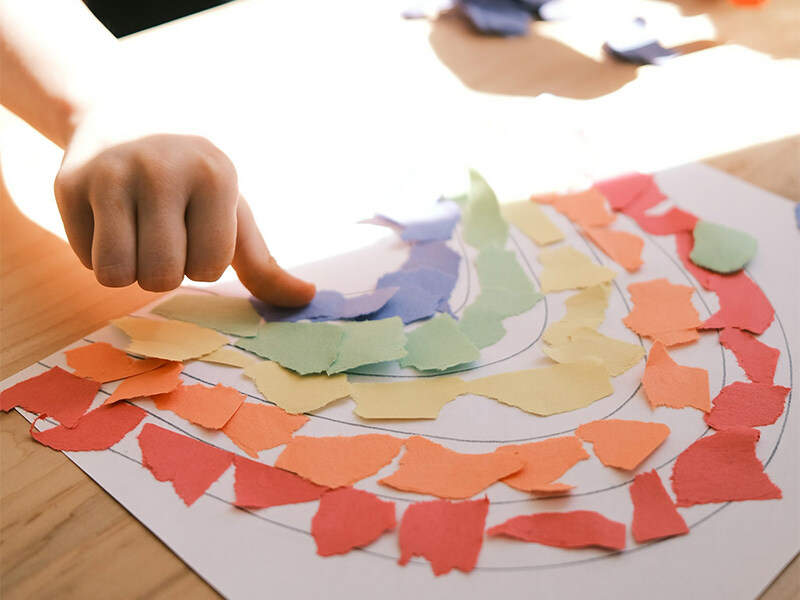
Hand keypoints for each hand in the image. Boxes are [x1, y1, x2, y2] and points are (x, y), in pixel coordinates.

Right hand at [54, 132, 314, 305]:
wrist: (124, 117)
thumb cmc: (193, 181)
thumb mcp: (233, 212)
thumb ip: (264, 264)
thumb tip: (307, 298)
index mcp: (215, 176)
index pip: (208, 267)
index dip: (202, 263)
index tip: (197, 231)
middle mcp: (162, 170)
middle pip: (161, 277)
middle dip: (164, 272)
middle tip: (164, 236)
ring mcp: (111, 174)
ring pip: (116, 274)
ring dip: (129, 269)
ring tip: (137, 234)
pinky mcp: (69, 184)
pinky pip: (86, 259)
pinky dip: (99, 255)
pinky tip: (109, 220)